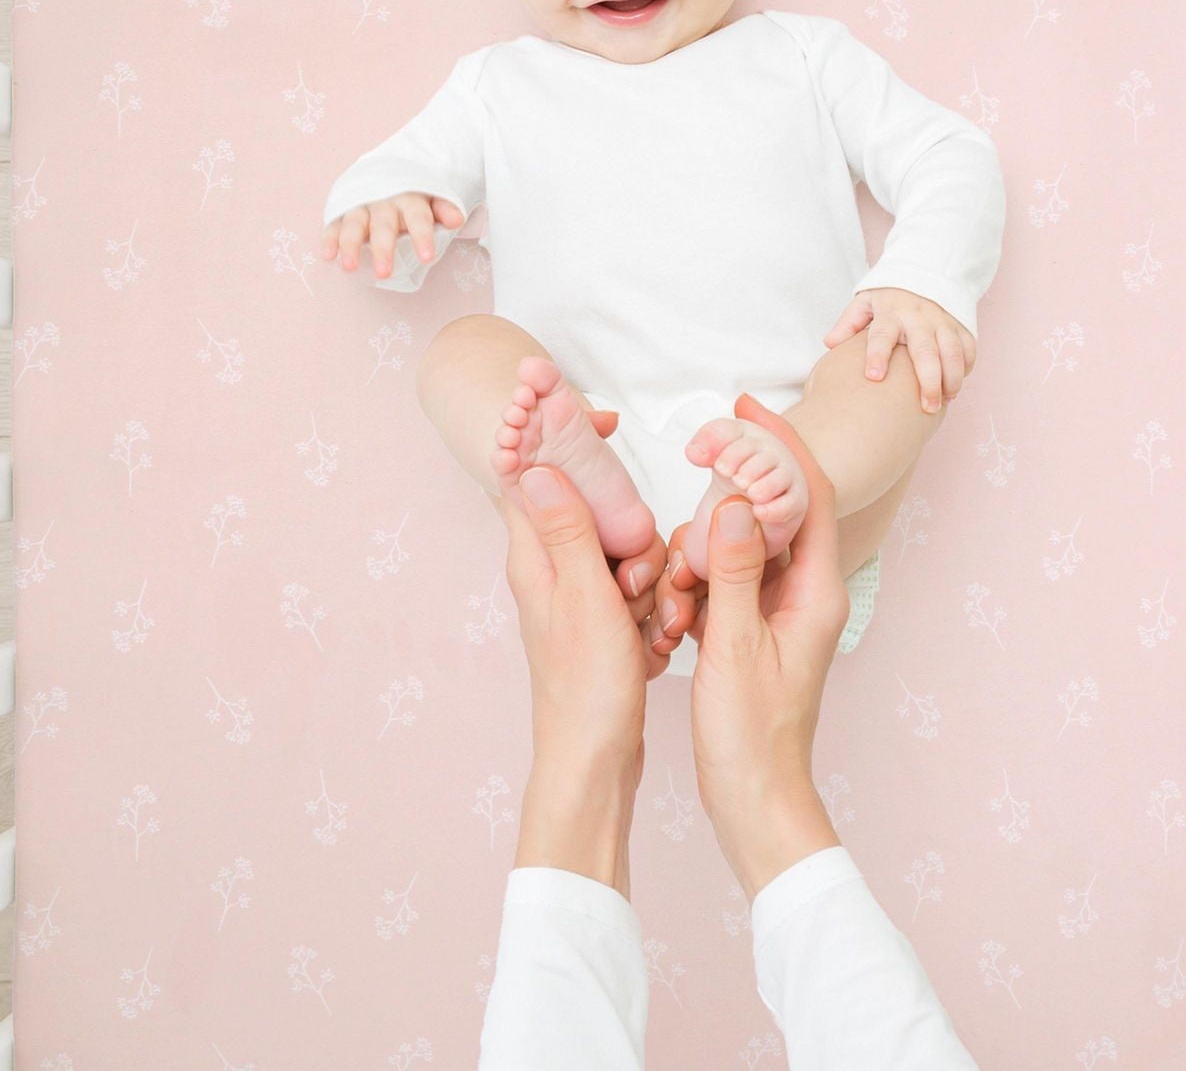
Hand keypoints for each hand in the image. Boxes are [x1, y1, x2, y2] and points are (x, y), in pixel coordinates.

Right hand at [320, 192, 465, 277]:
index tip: (426, 258)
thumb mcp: (431, 200)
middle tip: (384, 274)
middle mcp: (383, 201)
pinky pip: (334, 225)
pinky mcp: (342, 212)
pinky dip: (330, 239)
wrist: (385, 174)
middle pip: (383, 225)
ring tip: (349, 267)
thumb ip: (443, 209)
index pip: (418, 217)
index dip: (422, 236)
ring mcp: (361, 206)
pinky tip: (328, 255)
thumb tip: (456, 219)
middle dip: (382, 248)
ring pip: (354, 224)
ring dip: (350, 244)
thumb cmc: (412, 199)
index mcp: (409, 199)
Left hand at [503, 463, 674, 789]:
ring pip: (620, 552)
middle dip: (627, 534)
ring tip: (643, 619)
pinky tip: (651, 640)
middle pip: (591, 512)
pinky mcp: (600, 623)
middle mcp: (549, 571)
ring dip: (644, 577)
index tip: (600, 424)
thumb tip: (536, 463)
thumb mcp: (584, 597)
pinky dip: (648, 606)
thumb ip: (566, 528)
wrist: (595, 760)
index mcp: (534, 558)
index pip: (534, 474)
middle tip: (634, 579)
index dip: (561, 441)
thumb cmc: (587, 687)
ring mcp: (576, 598)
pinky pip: (632, 589)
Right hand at [662, 393, 845, 896]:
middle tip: (696, 455)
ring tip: (674, 574)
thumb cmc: (751, 736)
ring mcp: (782, 611)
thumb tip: (734, 502)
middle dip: (735, 484)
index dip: (781, 443)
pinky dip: (699, 578)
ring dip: (705, 545)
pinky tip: (671, 598)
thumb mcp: (734, 647)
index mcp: (815, 590)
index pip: (808, 493)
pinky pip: (728, 580)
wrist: (757, 801)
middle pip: (777, 510)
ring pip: (744, 545)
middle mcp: (806, 592)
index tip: (745, 406)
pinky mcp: (756, 629)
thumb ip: (733, 572)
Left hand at [822, 287, 975, 414]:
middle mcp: (919, 317)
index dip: (878, 355)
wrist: (923, 274)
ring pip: (953, 352)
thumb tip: (830, 343)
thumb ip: (848, 323)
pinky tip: (955, 385)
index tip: (875, 377)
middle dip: (928, 381)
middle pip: (926, 352)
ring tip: (945, 401)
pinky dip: (966, 368)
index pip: (882, 335)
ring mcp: (943, 320)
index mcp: (890, 312)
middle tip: (927, 408)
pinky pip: (969, 348)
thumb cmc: (888, 298)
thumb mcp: (864, 302)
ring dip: (951, 379)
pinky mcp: (961, 324)